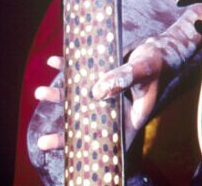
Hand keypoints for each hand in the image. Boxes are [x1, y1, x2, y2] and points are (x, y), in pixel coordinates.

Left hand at [30, 31, 183, 150]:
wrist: (162, 47)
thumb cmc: (158, 62)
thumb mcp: (145, 70)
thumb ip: (124, 79)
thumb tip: (96, 91)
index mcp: (130, 117)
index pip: (107, 139)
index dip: (87, 149)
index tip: (68, 155)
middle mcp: (115, 109)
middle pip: (88, 125)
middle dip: (64, 133)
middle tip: (42, 141)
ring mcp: (106, 93)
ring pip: (79, 100)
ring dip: (59, 97)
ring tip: (39, 93)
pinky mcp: (101, 75)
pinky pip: (80, 75)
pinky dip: (66, 68)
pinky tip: (53, 61)